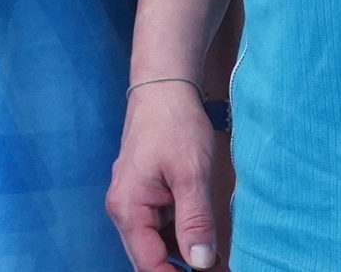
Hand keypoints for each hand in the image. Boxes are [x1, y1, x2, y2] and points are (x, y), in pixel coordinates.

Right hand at [106, 82, 224, 270]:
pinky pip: (158, 228)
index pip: (148, 264)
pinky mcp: (143, 194)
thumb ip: (195, 221)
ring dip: (181, 256)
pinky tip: (205, 242)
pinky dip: (180, 239)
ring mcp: (132, 202)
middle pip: (148, 258)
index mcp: (128, 208)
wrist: (164, 87)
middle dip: (179, 270)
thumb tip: (201, 264)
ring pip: (154, 245)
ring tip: (217, 261)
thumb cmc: (174, 124)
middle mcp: (123, 209)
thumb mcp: (191, 173)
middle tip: (217, 269)